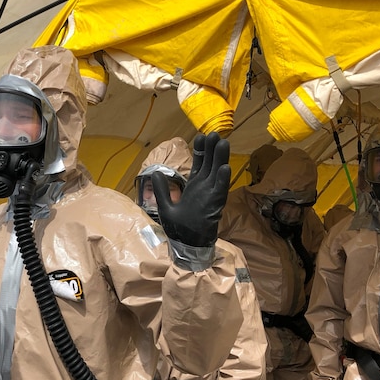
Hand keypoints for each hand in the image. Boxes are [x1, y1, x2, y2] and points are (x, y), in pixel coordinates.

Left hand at [154, 132, 230, 246]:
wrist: (186, 245)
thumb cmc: (179, 228)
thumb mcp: (165, 207)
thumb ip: (162, 191)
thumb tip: (155, 173)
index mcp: (194, 187)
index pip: (199, 165)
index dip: (200, 151)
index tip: (201, 137)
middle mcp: (204, 189)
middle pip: (210, 165)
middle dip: (212, 150)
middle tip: (216, 133)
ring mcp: (211, 196)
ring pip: (218, 174)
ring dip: (221, 159)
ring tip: (223, 143)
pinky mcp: (215, 206)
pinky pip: (220, 191)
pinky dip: (222, 180)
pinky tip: (225, 168)